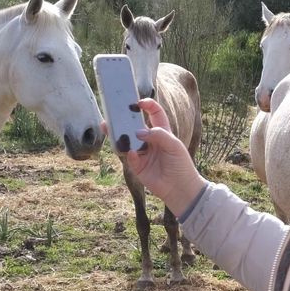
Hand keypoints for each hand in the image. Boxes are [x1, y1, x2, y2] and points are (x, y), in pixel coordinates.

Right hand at [117, 98, 204, 215]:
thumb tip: (138, 132)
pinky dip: (127, 153)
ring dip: (118, 134)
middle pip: (134, 125)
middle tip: (113, 113)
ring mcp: (142, 152)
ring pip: (127, 140)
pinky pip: (128, 156)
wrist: (180, 188)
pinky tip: (129, 152)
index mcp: (162, 131)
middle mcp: (150, 140)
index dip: (147, 105)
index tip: (138, 102)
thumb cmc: (181, 164)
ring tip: (108, 127)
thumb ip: (158, 134)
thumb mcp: (174, 145)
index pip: (154, 113)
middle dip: (124, 118)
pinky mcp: (137, 166)